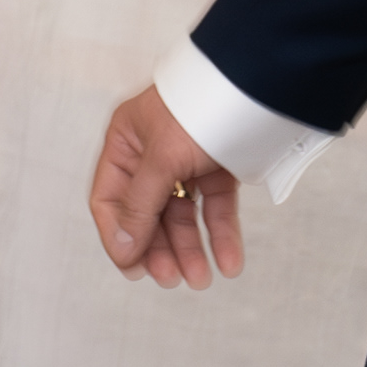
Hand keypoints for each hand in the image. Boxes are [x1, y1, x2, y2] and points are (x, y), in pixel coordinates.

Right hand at [88, 82, 240, 287]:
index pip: (110, 200)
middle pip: (147, 213)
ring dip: (190, 249)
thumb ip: (140, 206)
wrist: (256, 87)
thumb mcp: (162, 158)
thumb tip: (123, 249)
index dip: (120, 236)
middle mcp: (151, 153)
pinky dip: (221, 235)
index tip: (135, 269)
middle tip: (173, 279)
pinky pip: (215, 208)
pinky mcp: (218, 167)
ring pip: (182, 215)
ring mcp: (186, 161)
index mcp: (126, 142)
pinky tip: (229, 261)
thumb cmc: (198, 108)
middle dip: (160, 248)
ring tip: (202, 279)